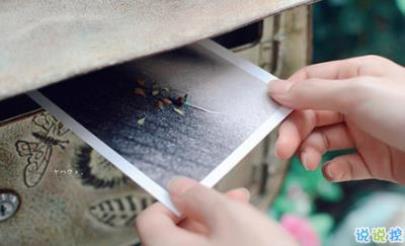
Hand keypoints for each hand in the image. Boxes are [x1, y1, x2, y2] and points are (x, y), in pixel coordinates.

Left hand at [136, 177, 296, 245]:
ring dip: (217, 225)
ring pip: (194, 245)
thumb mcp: (231, 216)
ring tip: (247, 215)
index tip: (198, 194)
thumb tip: (176, 187)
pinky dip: (223, 243)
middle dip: (203, 210)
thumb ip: (198, 196)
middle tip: (234, 198)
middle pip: (173, 231)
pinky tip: (247, 236)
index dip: (174, 200)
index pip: (150, 218)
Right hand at [268, 55, 404, 182]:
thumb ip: (312, 93)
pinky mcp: (372, 159)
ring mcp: (364, 132)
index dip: (289, 98)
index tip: (272, 114)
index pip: (309, 84)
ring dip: (310, 152)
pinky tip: (334, 171)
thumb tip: (276, 89)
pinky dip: (334, 169)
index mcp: (355, 77)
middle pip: (311, 115)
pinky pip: (343, 164)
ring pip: (322, 140)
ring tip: (310, 163)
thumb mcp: (357, 93)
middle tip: (285, 149)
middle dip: (295, 132)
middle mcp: (357, 103)